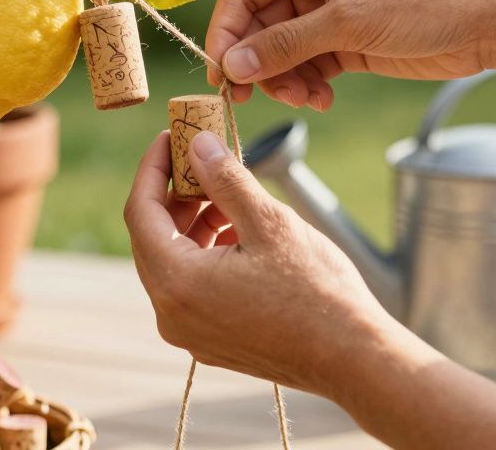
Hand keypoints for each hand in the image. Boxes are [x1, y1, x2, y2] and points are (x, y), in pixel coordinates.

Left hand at [124, 130, 393, 395]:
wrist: (354, 357)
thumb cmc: (317, 291)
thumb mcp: (269, 222)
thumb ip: (225, 180)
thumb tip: (198, 145)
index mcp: (177, 283)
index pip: (140, 212)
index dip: (153, 169)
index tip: (169, 137)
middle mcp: (171, 314)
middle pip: (153, 238)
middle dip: (176, 194)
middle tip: (202, 159)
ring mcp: (190, 333)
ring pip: (175, 261)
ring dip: (194, 223)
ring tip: (230, 195)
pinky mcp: (211, 341)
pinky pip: (193, 286)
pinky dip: (207, 253)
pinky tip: (239, 231)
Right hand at [206, 0, 495, 107]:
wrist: (487, 20)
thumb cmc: (424, 1)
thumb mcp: (349, 22)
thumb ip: (286, 45)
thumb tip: (232, 65)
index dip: (226, 31)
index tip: (221, 72)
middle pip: (257, 24)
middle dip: (258, 62)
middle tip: (254, 97)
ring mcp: (328, 11)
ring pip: (280, 50)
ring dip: (284, 78)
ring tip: (306, 98)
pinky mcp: (346, 40)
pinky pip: (307, 64)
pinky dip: (306, 84)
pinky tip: (322, 99)